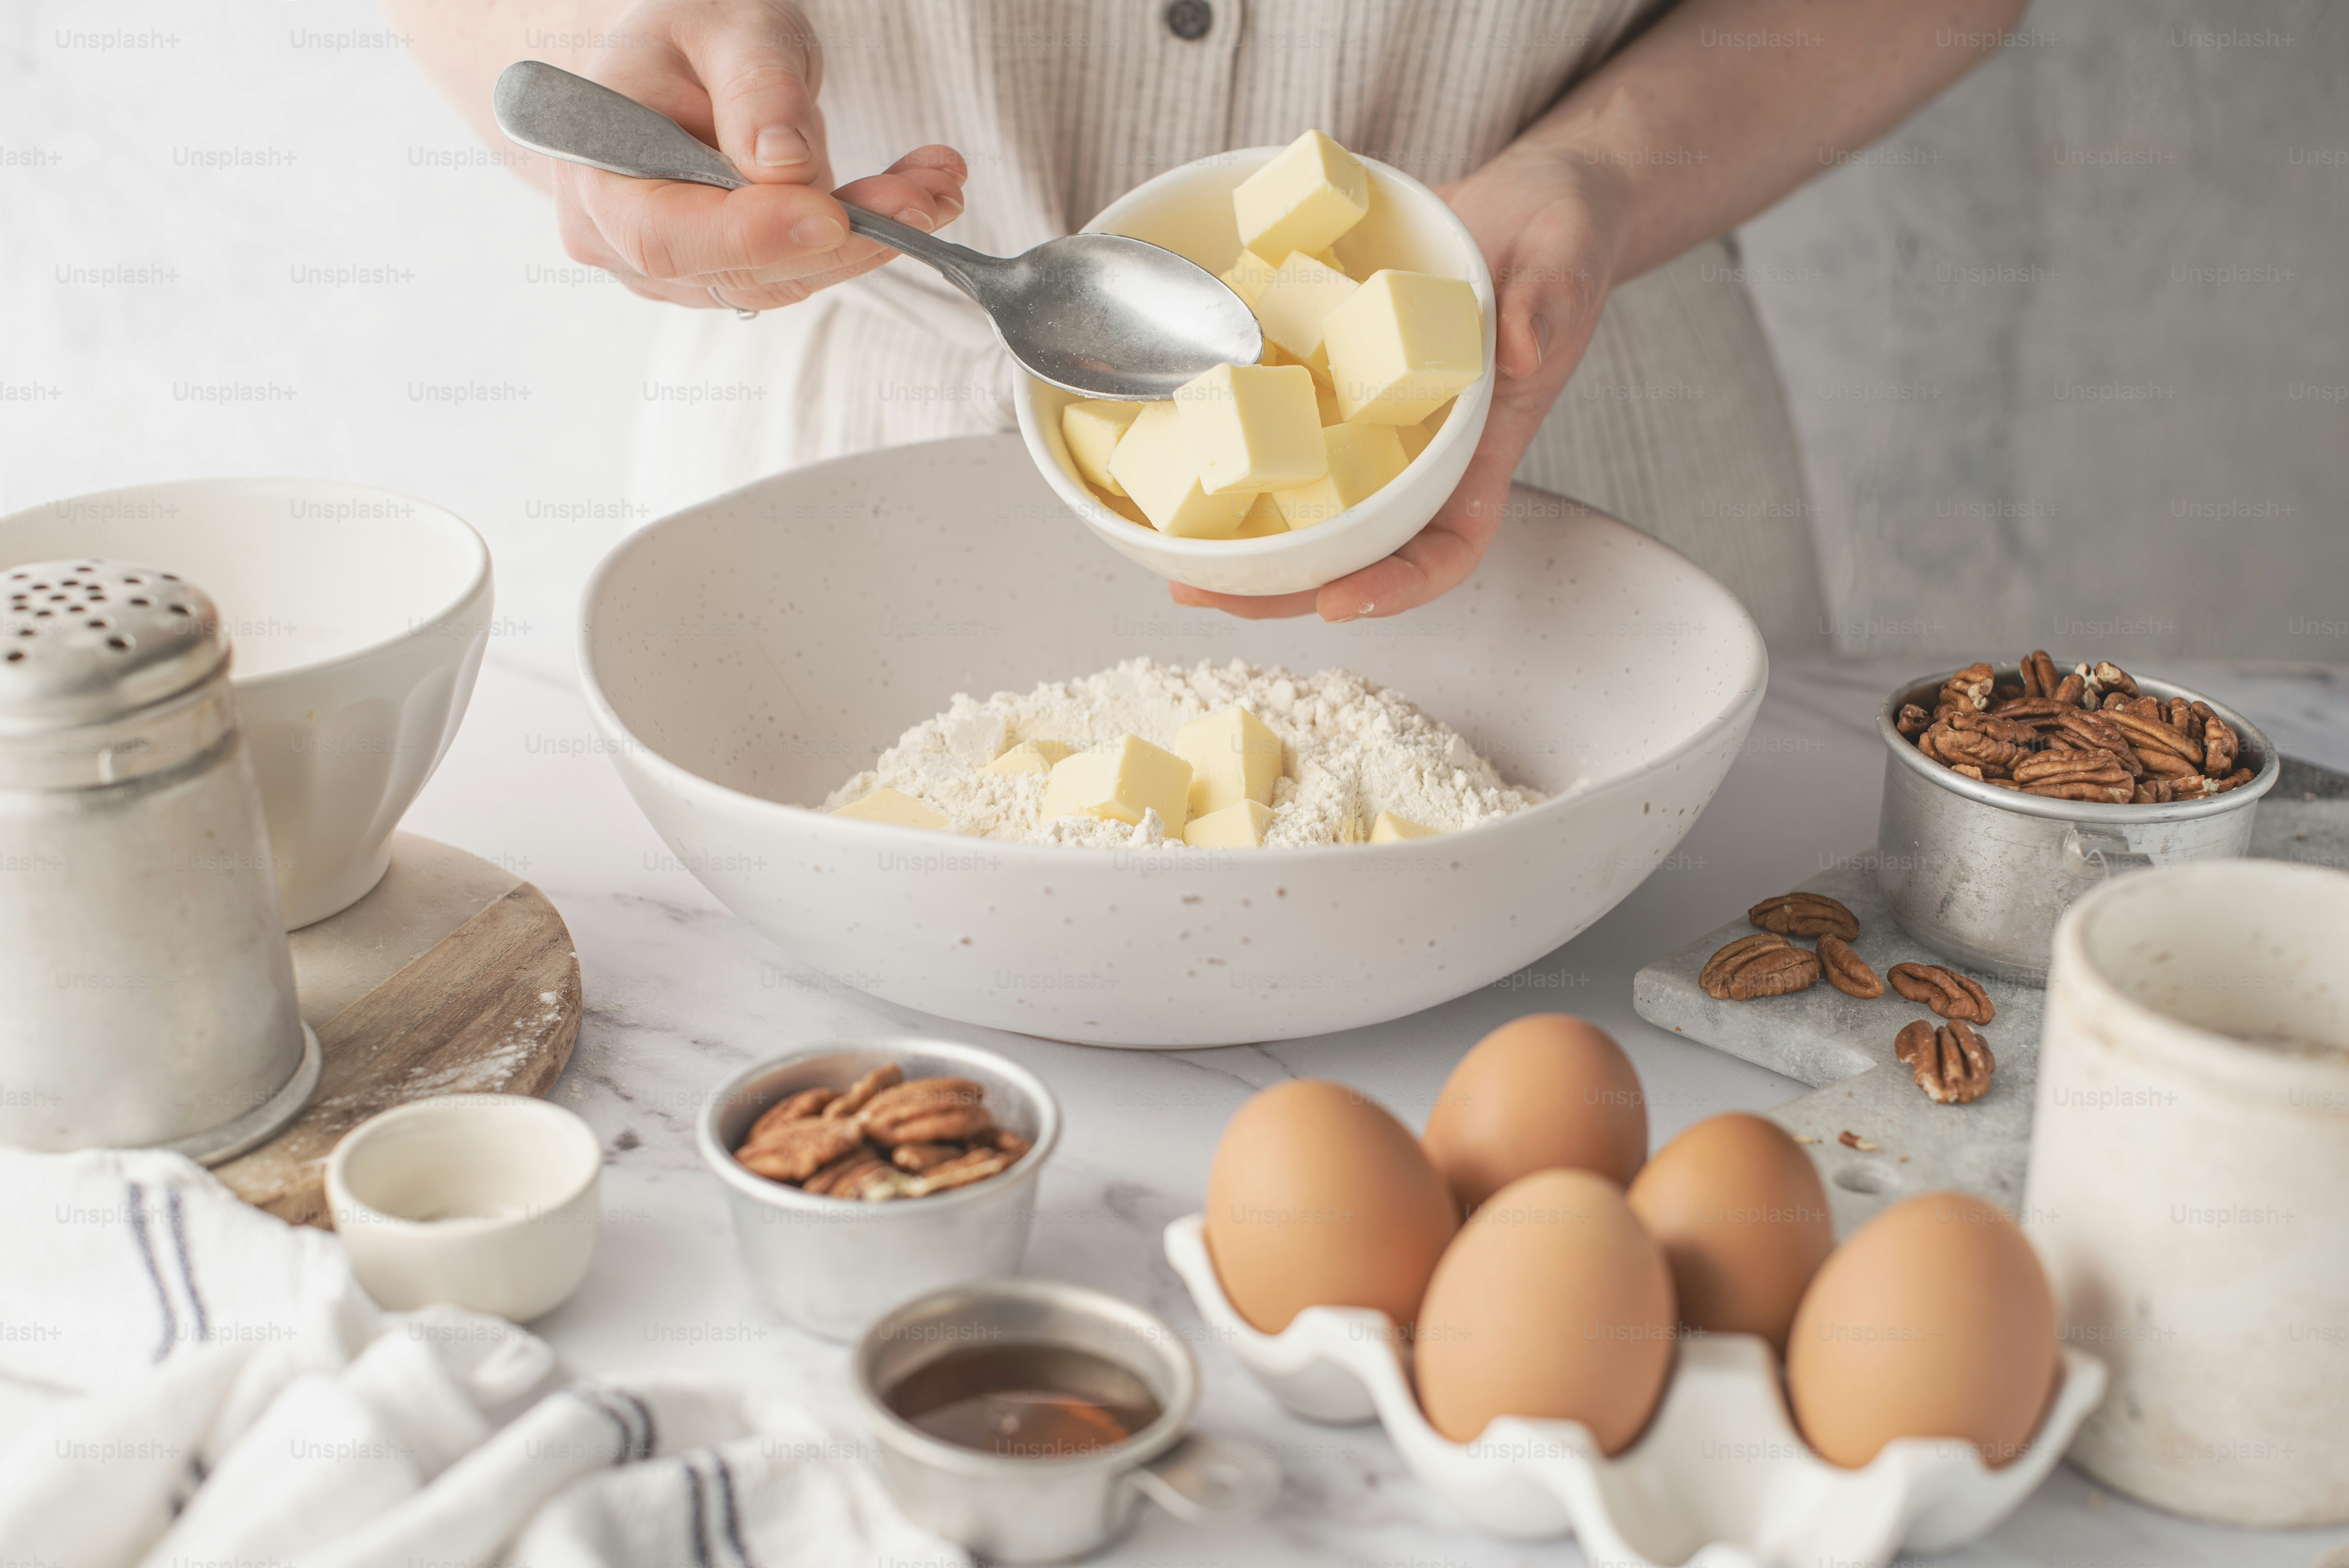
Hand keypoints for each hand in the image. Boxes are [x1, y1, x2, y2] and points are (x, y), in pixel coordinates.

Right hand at [552, 0, 966, 310]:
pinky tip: (914, 196)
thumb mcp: (728, 25)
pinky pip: (802, 270)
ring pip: (785, 279)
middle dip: (845, 238)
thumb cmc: (692, 30)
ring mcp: (678, 268)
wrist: (685, 55)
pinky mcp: (731, 272)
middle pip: (740, 269)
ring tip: (936, 185)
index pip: (666, 234)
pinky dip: (864, 239)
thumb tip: (785, 166)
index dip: (753, 236)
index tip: (835, 217)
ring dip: (872, 240)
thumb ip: (756, 89)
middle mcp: (622, 240)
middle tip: (927, 195)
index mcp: (595, 169)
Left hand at [1171, 145, 1630, 621]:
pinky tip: (1176, 455)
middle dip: (1284, 586)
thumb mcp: (1564, 259)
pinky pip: (1284, 426)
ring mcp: (1371, 418)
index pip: (1449, 546)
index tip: (1336, 602)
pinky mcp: (1333, 374)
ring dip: (1244, 542)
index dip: (1398, 586)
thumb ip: (1547, 305)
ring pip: (1309, 505)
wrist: (1520, 200)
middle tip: (1207, 594)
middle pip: (1354, 549)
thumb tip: (1520, 348)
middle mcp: (1417, 448)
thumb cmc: (1559, 236)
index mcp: (1478, 445)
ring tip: (1173, 563)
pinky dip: (1235, 448)